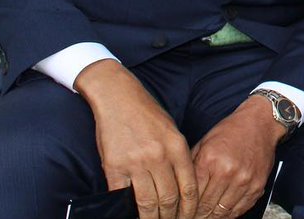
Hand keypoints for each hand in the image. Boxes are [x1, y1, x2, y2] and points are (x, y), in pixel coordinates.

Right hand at [75, 59, 198, 218]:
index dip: (189, 209)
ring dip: (151, 218)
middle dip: (171, 217)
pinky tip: (131, 214)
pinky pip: (121, 196)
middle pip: (169, 199)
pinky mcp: (114, 167)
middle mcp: (159, 156)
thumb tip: (181, 188)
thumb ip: (178, 157)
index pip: (188, 187)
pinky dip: (127, 208)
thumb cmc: (148, 114)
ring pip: (147, 202)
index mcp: (177, 147)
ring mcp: (136, 163)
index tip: (188, 218)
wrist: (118, 97)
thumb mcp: (172, 131)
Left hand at [191, 96, 282, 218]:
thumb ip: (191, 167)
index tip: (179, 214)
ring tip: (204, 216)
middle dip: (195, 216)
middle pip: (205, 208)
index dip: (183, 209)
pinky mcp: (257, 186)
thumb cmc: (230, 131)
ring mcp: (244, 181)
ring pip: (221, 213)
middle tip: (189, 218)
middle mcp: (227, 172)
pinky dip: (228, 215)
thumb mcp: (204, 143)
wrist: (260, 123)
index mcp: (210, 160)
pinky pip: (239, 210)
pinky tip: (221, 213)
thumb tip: (179, 191)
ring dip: (211, 217)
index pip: (191, 196)